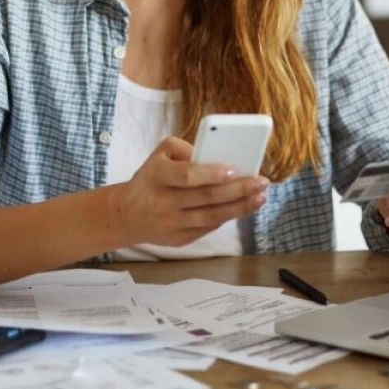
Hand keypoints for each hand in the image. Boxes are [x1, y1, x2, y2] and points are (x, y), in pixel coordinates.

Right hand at [107, 136, 268, 247]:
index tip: (235, 169)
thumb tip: (217, 157)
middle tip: (261, 182)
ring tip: (260, 197)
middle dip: (238, 190)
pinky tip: (242, 208)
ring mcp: (171, 224)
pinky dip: (227, 217)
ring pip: (212, 217)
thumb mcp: (160, 154)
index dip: (212, 174)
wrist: (127, 214)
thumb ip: (186, 149)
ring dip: (240, 207)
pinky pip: (208, 228)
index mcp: (157, 176)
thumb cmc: (151, 178)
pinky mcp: (178, 240)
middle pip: (206, 198)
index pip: (188, 176)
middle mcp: (163, 201)